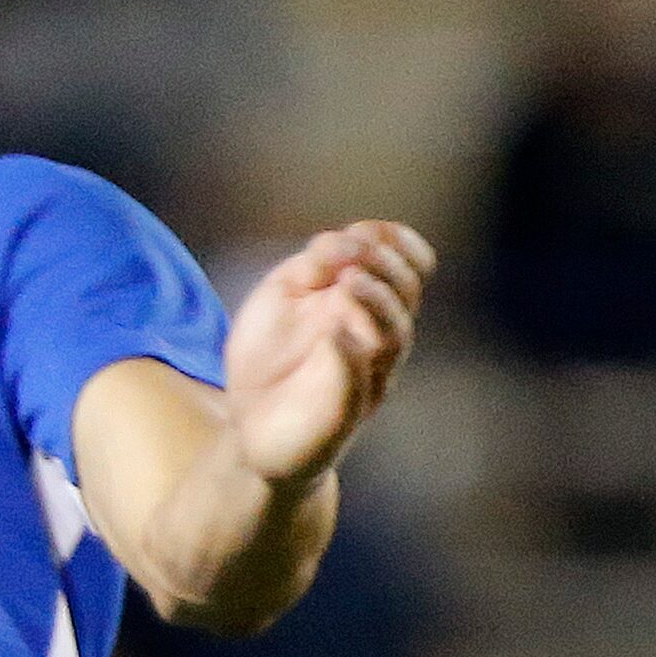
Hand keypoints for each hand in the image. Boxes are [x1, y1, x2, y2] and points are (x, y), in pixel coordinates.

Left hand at [223, 221, 434, 486]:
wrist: (250, 424)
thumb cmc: (269, 357)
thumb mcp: (281, 296)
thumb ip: (311, 266)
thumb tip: (345, 239)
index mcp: (364, 303)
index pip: (406, 266)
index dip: (397, 242)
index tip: (371, 231)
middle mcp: (376, 337)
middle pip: (405, 294)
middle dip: (384, 266)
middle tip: (351, 259)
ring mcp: (366, 375)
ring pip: (394, 336)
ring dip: (375, 303)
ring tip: (349, 283)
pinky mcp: (345, 410)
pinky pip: (359, 382)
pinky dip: (350, 353)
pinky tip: (336, 333)